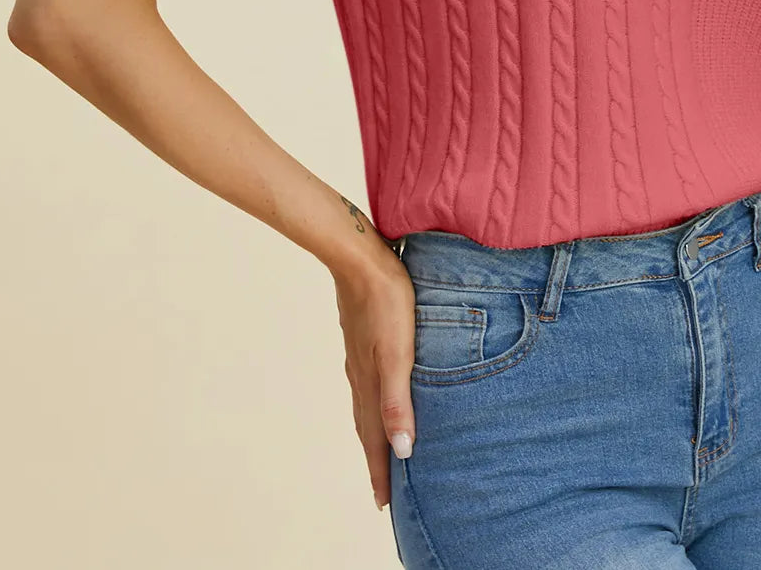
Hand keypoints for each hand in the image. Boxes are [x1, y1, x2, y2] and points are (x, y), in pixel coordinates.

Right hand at [332, 240, 417, 512]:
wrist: (358, 256)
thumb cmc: (386, 300)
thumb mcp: (398, 353)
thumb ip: (398, 400)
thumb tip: (403, 449)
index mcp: (369, 382)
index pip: (375, 438)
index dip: (380, 471)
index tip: (384, 504)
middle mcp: (359, 374)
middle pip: (367, 427)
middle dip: (376, 459)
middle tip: (382, 490)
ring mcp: (358, 355)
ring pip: (366, 404)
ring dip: (374, 431)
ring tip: (382, 448)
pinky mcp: (362, 337)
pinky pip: (368, 383)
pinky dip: (375, 402)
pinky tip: (380, 392)